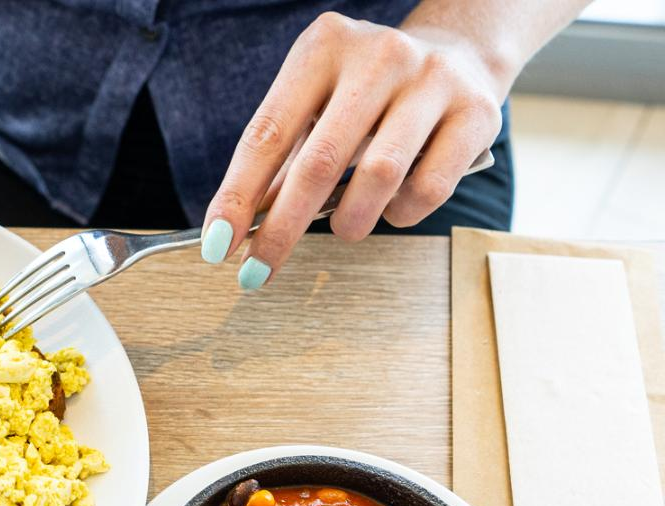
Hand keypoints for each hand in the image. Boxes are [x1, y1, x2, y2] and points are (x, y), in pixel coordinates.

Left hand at [200, 12, 508, 288]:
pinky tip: (393, 205)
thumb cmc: (366, 94)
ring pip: (378, 177)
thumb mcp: (316, 107)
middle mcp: (379, 56)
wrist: (458, 54)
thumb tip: (237, 231)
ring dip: (350, 222)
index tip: (216, 246)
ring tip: (345, 229)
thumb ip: (281, 163)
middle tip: (258, 270)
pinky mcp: (476, 113)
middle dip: (282, 229)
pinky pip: (429, 189)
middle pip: (319, 162)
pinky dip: (401, 214)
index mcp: (323, 48)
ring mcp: (432, 81)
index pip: (267, 134)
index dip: (237, 195)